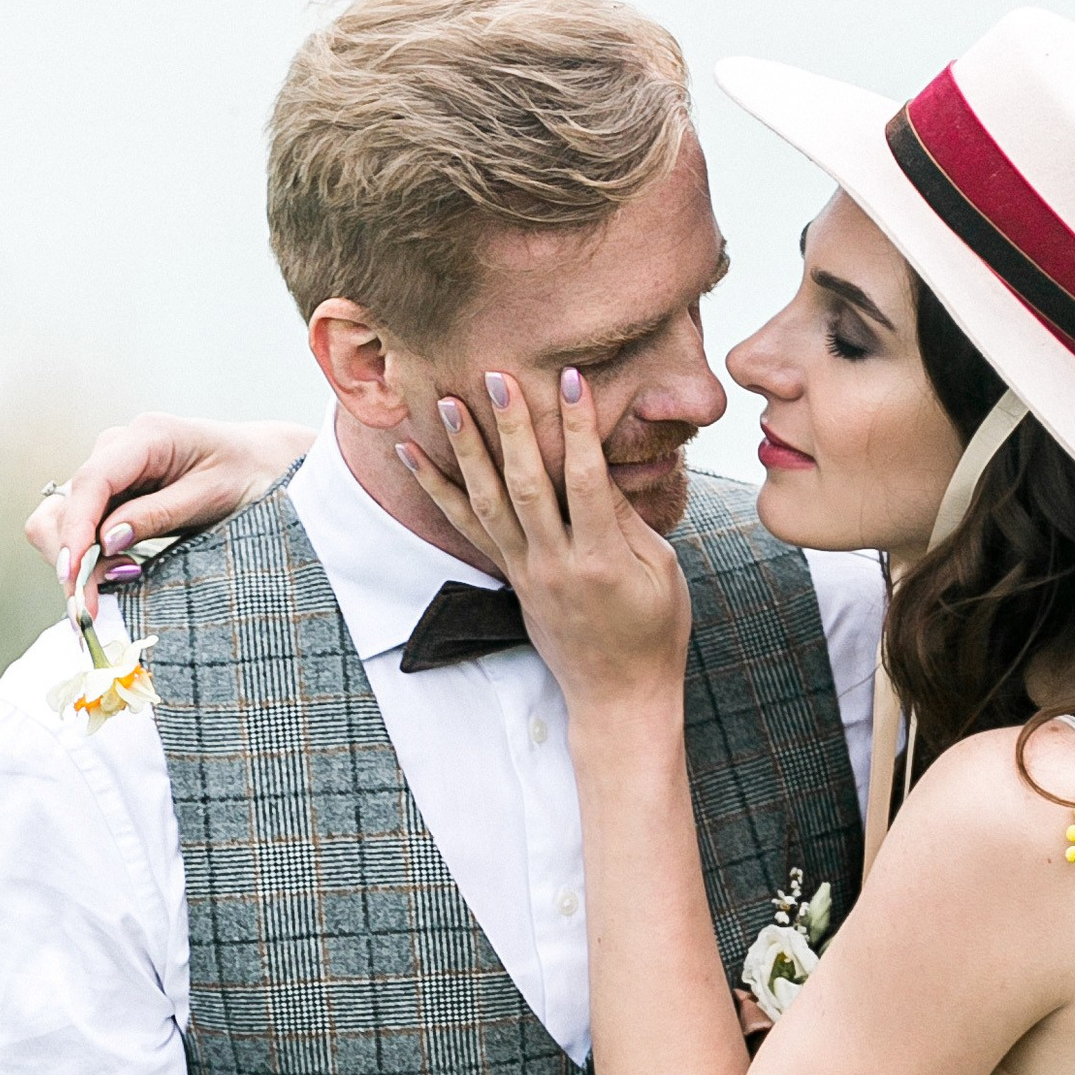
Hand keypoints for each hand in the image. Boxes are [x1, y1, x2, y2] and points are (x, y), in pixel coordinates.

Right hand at [27, 417, 318, 598]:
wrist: (263, 462)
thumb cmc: (249, 474)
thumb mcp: (214, 496)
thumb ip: (160, 514)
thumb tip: (106, 539)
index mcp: (147, 437)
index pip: (92, 482)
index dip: (75, 531)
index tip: (74, 576)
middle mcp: (118, 449)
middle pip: (65, 504)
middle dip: (71, 558)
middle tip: (95, 604)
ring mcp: (110, 472)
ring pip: (60, 519)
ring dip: (75, 561)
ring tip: (111, 591)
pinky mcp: (110, 495)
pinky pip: (79, 528)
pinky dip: (84, 559)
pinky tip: (114, 577)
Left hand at [400, 365, 689, 711]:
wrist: (618, 697)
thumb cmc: (655, 632)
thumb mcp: (659, 571)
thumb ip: (625, 519)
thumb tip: (595, 466)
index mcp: (601, 561)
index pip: (585, 480)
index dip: (577, 428)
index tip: (571, 380)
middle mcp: (554, 565)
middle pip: (526, 485)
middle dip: (511, 427)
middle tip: (497, 376)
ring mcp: (525, 573)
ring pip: (487, 503)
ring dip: (466, 451)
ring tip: (450, 403)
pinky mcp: (510, 579)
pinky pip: (468, 528)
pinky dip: (438, 490)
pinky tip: (414, 457)